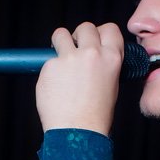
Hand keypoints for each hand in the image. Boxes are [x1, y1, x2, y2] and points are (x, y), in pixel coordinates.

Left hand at [35, 21, 123, 135]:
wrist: (78, 132)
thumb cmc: (95, 115)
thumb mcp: (111, 85)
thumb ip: (104, 64)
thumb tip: (93, 54)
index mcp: (111, 58)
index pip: (109, 28)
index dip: (100, 33)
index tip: (93, 40)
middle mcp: (92, 54)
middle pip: (85, 27)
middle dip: (79, 36)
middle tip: (75, 51)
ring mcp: (69, 58)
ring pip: (60, 34)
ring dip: (59, 43)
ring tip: (61, 62)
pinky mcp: (50, 66)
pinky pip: (48, 60)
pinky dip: (50, 70)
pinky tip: (55, 87)